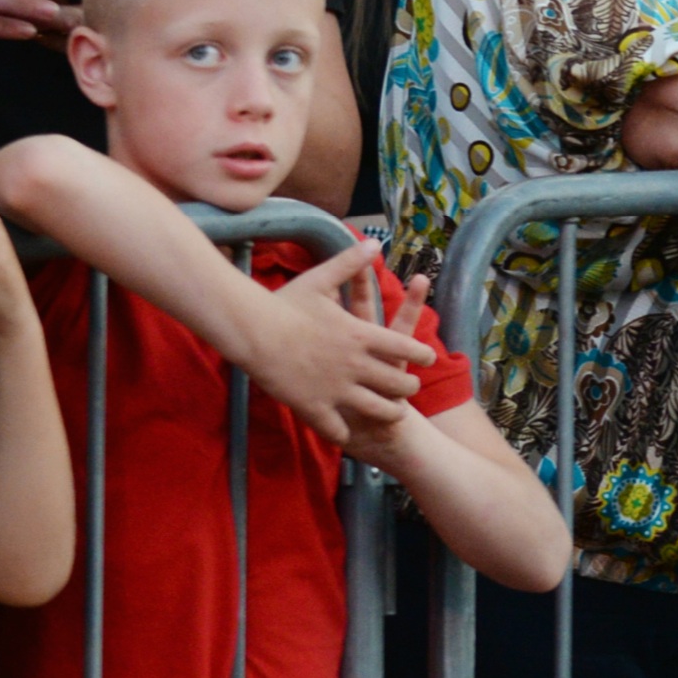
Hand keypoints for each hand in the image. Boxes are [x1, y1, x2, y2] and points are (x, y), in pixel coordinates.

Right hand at [246, 239, 436, 441]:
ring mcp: (336, 389)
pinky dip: (345, 432)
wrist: (250, 330)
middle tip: (411, 388)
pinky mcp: (314, 406)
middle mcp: (356, 365)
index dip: (422, 356)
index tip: (428, 359)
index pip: (407, 349)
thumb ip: (349, 262)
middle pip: (399, 383)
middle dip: (409, 387)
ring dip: (389, 412)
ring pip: (377, 409)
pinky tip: (349, 436)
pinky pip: (337, 427)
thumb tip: (373, 241)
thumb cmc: (283, 303)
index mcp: (362, 336)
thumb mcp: (319, 278)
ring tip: (395, 413)